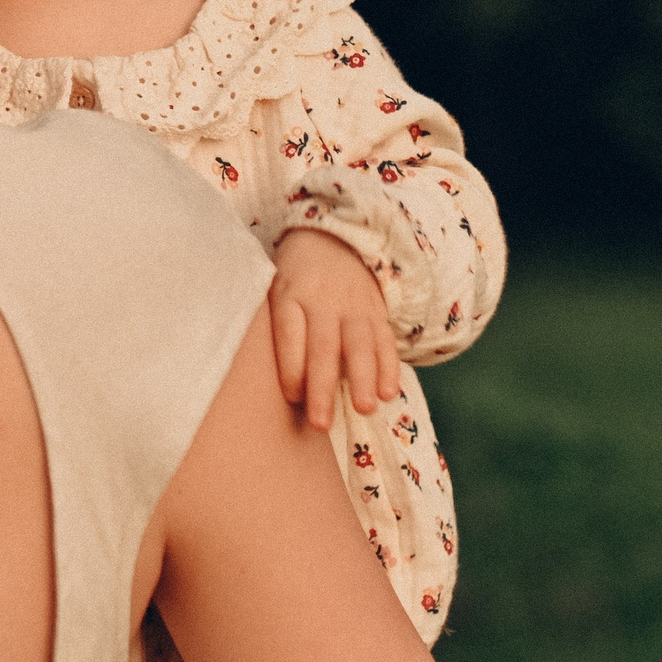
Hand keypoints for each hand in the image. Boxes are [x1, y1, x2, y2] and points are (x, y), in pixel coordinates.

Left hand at [269, 227, 401, 430]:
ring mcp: (353, 305)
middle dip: (323, 386)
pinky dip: (389, 367)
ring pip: (359, 344)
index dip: (291, 366)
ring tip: (364, 408)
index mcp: (290, 294)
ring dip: (363, 379)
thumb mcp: (275, 288)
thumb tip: (273, 380)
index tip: (292, 398)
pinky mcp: (377, 310)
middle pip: (323, 346)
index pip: (290, 333)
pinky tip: (388, 392)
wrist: (333, 237)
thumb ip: (278, 326)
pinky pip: (384, 340)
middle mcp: (323, 300)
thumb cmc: (294, 277)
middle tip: (321, 423)